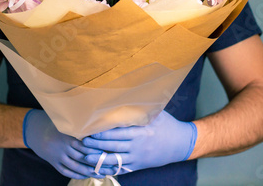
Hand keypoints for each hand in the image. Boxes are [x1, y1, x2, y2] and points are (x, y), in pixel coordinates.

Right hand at [23, 109, 115, 178]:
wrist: (37, 132)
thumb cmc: (58, 125)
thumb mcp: (68, 122)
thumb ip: (81, 124)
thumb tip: (100, 122)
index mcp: (68, 136)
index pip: (85, 146)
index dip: (97, 151)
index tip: (109, 153)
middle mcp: (63, 147)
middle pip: (83, 158)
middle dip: (97, 163)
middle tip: (111, 167)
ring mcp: (58, 156)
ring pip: (76, 167)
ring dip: (89, 171)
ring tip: (102, 174)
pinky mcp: (54, 163)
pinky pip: (67, 171)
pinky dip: (77, 175)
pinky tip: (87, 175)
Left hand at [81, 111, 196, 173]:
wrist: (180, 144)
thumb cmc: (166, 124)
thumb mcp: (156, 113)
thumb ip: (140, 108)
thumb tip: (127, 93)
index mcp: (141, 132)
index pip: (118, 132)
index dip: (103, 132)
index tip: (90, 130)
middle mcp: (138, 146)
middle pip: (113, 146)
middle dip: (96, 145)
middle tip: (82, 142)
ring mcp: (138, 157)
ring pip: (115, 160)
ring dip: (99, 159)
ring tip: (85, 156)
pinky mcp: (139, 166)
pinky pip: (122, 169)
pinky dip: (110, 169)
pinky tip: (98, 167)